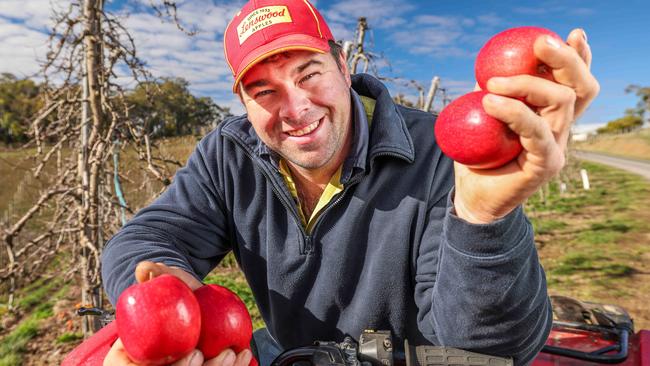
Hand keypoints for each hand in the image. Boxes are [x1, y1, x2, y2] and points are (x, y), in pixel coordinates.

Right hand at [104, 262, 253, 364]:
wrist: (190, 300)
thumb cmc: (174, 290)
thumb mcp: (166, 280)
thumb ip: (155, 274)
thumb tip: (144, 270)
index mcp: (134, 358)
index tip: (196, 353)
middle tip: (222, 355)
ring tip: (234, 354)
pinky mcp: (200, 365)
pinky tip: (244, 356)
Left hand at [454, 28, 598, 222]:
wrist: (472, 200)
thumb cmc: (476, 158)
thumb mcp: (481, 119)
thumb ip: (490, 95)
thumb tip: (485, 67)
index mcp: (551, 119)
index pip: (574, 84)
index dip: (578, 59)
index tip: (569, 34)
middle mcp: (561, 131)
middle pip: (578, 88)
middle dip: (565, 59)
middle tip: (540, 43)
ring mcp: (556, 148)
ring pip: (560, 103)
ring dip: (526, 84)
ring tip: (491, 83)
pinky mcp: (545, 164)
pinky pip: (536, 131)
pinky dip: (514, 112)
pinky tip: (489, 101)